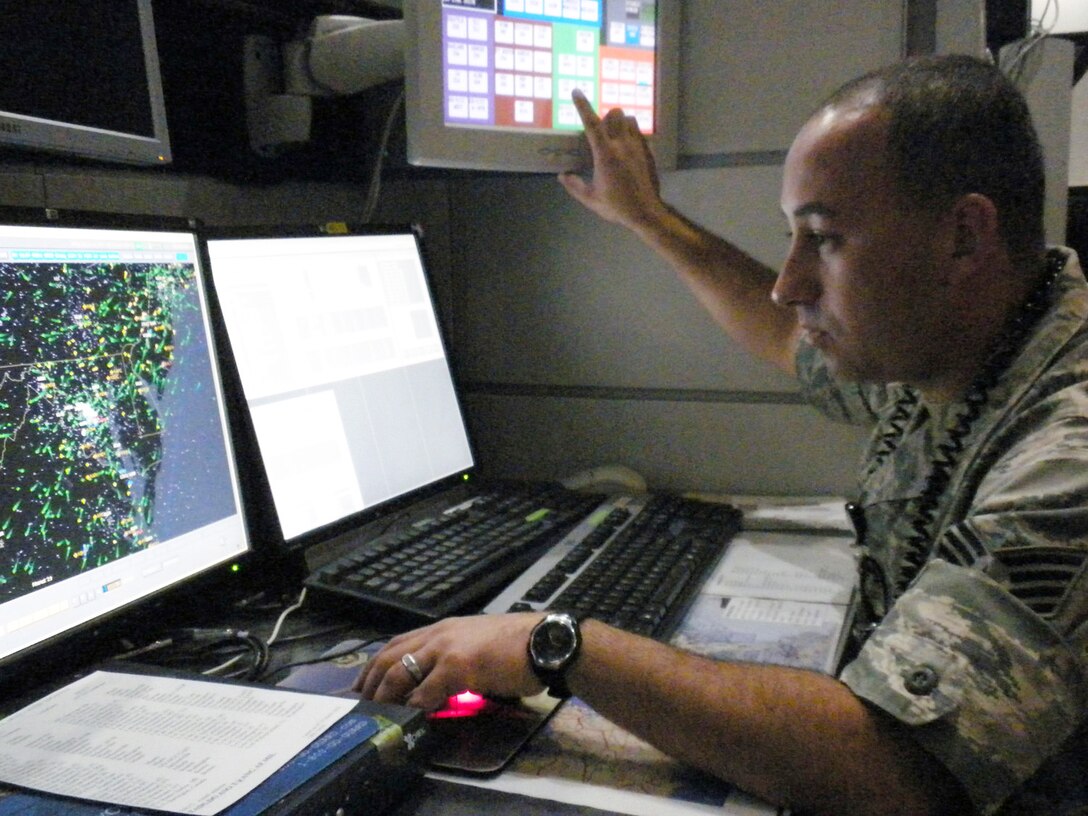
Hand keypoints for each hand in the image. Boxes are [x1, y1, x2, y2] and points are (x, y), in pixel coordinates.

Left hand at [353, 613, 546, 709]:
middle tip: (361, 703)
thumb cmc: (517, 645)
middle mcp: (439, 633)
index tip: (363, 685)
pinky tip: (411, 716)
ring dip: (385, 694)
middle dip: (370, 681)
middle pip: (389, 656)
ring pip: (399, 670)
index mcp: (442, 629)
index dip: (375, 665)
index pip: (397, 643)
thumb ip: (453, 660)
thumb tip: (436, 684)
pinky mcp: (459, 665)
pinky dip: (415, 705)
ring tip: (379, 713)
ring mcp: (446, 648)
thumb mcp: (476, 646)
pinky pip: (427, 690)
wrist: (544, 641)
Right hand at [558, 89, 665, 228]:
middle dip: (606, 115)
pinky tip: (627, 148)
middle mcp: (622, 146)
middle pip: (615, 113)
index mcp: (605, 155)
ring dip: (620, 122)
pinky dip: (631, 133)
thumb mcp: (591, 199)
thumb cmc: (616, 207)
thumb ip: (575, 186)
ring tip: (615, 136)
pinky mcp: (648, 152)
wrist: (646, 213)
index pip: (591, 124)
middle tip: (601, 129)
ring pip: (630, 119)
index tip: (576, 92)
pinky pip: (639, 132)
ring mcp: (637, 147)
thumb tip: (562, 176)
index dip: (583, 106)